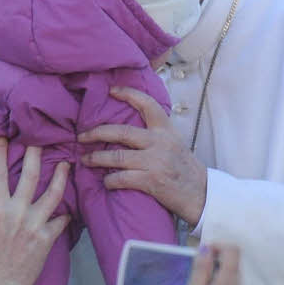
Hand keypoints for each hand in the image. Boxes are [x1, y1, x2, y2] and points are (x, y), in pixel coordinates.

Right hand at [0, 139, 69, 284]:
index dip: (0, 152)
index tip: (3, 137)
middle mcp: (18, 212)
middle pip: (31, 175)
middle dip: (36, 153)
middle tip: (40, 139)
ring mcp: (36, 225)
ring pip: (54, 194)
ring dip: (60, 176)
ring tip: (65, 163)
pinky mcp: (47, 239)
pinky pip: (61, 220)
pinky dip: (65, 212)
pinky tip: (67, 205)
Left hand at [79, 86, 206, 224]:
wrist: (201, 194)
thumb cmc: (185, 170)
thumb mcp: (175, 144)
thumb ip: (156, 135)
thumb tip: (128, 130)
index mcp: (166, 131)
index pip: (147, 105)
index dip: (128, 94)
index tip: (112, 90)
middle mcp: (159, 142)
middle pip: (120, 132)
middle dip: (96, 132)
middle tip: (82, 136)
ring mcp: (154, 162)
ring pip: (116, 156)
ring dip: (96, 159)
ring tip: (85, 160)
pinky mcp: (150, 181)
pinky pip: (121, 178)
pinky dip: (109, 180)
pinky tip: (106, 182)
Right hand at [179, 244, 248, 284]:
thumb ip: (200, 271)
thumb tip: (206, 248)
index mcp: (229, 283)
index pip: (233, 250)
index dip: (218, 246)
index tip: (203, 254)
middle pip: (232, 264)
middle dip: (214, 264)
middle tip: (196, 279)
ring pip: (232, 277)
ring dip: (216, 278)